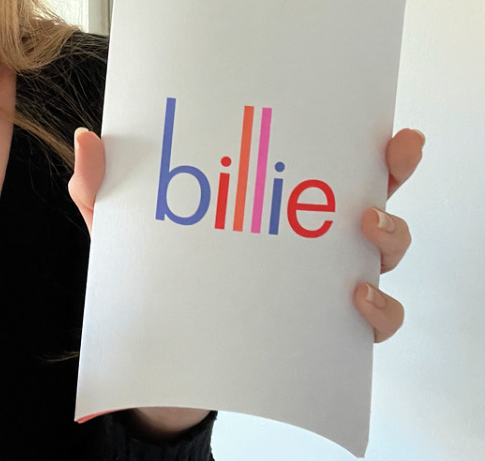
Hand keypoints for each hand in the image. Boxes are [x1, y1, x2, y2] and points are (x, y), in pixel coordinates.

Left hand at [67, 126, 425, 432]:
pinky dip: (381, 310)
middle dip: (396, 171)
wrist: (160, 364)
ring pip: (385, 254)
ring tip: (368, 226)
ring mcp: (324, 285)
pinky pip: (375, 324)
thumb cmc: (158, 281)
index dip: (364, 138)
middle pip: (376, 195)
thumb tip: (89, 140)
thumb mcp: (130, 235)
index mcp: (275, 200)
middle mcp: (311, 237)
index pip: (330, 160)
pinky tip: (358, 299)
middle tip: (395, 156)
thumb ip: (105, 191)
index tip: (384, 120)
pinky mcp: (324, 335)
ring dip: (391, 235)